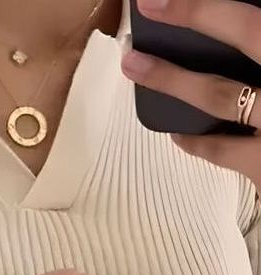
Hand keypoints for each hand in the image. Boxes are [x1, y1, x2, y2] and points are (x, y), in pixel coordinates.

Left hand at [121, 0, 260, 189]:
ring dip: (172, 77)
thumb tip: (251, 36)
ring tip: (135, 67)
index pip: (259, 19)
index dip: (213, 5)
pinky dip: (197, 142)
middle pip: (249, 31)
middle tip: (150, 3)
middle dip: (196, 14)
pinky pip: (224, 151)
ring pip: (221, 92)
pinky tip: (178, 135)